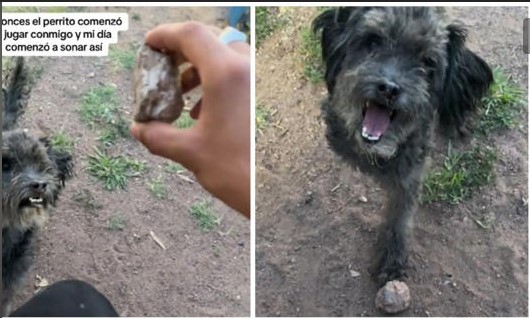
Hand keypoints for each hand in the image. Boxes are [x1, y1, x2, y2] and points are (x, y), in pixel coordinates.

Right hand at [131, 22, 249, 217]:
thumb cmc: (234, 170)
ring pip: (225, 58)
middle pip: (209, 43)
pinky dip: (216, 82)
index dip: (165, 35)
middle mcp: (246, 70)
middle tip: (164, 71)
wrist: (271, 192)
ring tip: (183, 96)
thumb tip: (137, 128)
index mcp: (226, 75)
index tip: (149, 45)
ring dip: (200, 70)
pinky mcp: (264, 96)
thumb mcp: (188, 151)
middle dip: (182, 54)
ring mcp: (259, 82)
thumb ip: (157, 135)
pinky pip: (238, 75)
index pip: (191, 35)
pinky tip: (204, 111)